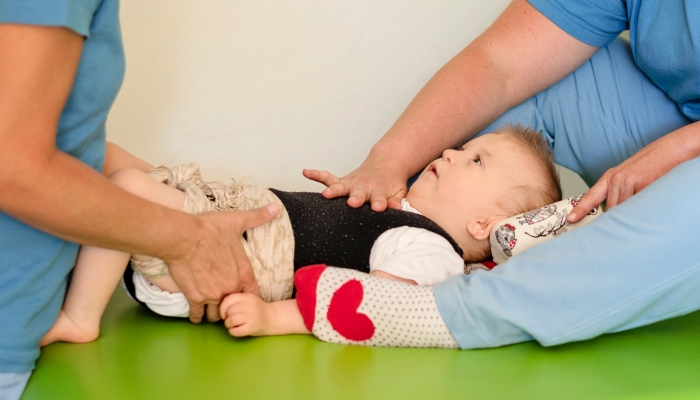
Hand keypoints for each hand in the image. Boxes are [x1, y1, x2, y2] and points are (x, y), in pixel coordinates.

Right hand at [165, 203, 278, 323]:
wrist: (183, 236)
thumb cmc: (209, 228)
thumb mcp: (237, 221)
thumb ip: (258, 217)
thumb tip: (275, 207)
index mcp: (244, 273)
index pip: (254, 295)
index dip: (248, 298)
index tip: (242, 297)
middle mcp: (231, 288)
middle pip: (234, 307)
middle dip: (229, 306)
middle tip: (223, 303)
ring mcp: (213, 295)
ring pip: (216, 315)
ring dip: (214, 312)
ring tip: (210, 307)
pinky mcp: (195, 298)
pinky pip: (197, 316)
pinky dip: (196, 316)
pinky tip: (196, 312)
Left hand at [221, 292, 273, 335]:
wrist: (272, 318)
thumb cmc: (256, 309)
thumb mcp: (247, 299)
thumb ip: (236, 300)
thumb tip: (219, 308)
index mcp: (246, 297)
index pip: (228, 300)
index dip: (222, 308)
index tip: (224, 313)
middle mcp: (249, 306)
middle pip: (229, 311)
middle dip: (226, 317)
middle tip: (230, 319)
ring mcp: (251, 317)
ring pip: (230, 321)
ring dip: (228, 325)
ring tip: (232, 325)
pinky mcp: (252, 327)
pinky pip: (235, 331)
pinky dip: (232, 332)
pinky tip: (235, 330)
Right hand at [303, 158, 407, 211]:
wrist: (386, 164)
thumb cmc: (391, 184)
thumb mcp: (399, 192)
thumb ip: (397, 201)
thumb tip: (398, 209)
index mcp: (379, 191)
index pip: (380, 198)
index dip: (380, 203)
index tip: (379, 208)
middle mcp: (364, 186)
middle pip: (359, 192)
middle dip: (355, 197)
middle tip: (353, 203)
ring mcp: (351, 183)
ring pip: (341, 186)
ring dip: (333, 190)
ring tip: (325, 194)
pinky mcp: (342, 181)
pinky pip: (327, 178)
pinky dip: (316, 175)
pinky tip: (306, 172)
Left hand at [569, 124, 699, 222]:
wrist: (672, 149)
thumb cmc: (653, 164)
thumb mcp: (630, 175)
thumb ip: (620, 191)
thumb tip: (614, 212)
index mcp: (611, 177)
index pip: (591, 196)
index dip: (581, 209)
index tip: (571, 219)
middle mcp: (616, 179)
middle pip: (609, 210)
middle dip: (613, 221)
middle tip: (616, 230)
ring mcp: (627, 182)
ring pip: (622, 210)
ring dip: (628, 219)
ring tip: (636, 220)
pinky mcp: (641, 185)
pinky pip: (636, 207)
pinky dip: (640, 212)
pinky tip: (646, 211)